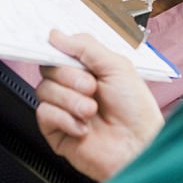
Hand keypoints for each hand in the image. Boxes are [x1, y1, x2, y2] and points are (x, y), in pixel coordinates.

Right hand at [36, 31, 164, 181]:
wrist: (138, 147)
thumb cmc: (136, 110)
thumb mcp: (117, 66)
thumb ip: (85, 47)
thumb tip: (57, 35)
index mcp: (88, 69)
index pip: (60, 52)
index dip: (55, 49)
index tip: (54, 48)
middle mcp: (74, 87)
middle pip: (49, 68)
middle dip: (70, 77)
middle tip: (92, 87)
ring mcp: (64, 109)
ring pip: (44, 90)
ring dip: (71, 100)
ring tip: (92, 111)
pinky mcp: (56, 131)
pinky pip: (44, 113)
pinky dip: (65, 119)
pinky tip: (84, 127)